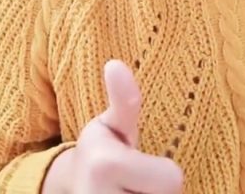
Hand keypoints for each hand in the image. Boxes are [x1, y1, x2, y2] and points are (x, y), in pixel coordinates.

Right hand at [49, 60, 183, 193]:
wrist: (71, 191)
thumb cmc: (102, 154)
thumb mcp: (113, 126)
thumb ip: (124, 100)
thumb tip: (115, 64)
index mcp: (104, 165)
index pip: (173, 179)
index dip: (162, 174)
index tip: (136, 167)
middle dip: (155, 193)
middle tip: (133, 185)